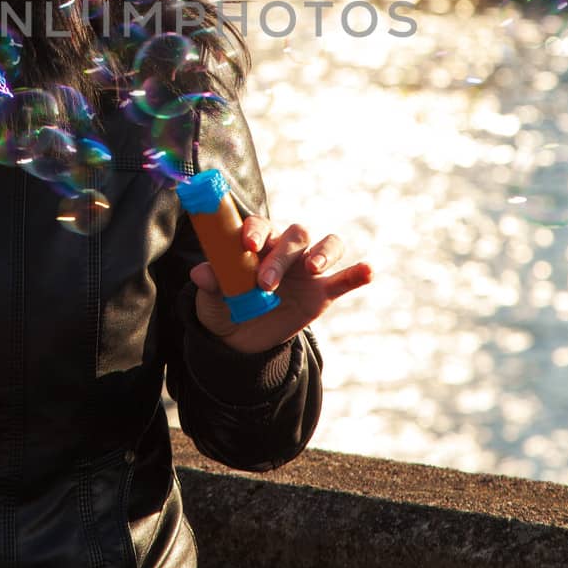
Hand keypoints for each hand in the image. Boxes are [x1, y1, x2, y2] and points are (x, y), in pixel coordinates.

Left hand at [189, 218, 373, 354]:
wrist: (242, 342)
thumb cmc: (226, 307)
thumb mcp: (212, 300)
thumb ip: (211, 283)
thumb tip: (200, 272)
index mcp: (258, 244)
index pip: (261, 226)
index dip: (257, 231)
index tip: (248, 245)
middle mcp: (286, 249)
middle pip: (294, 235)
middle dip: (281, 256)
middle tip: (265, 283)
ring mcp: (308, 269)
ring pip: (326, 245)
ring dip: (323, 253)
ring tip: (314, 268)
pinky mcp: (323, 292)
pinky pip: (344, 279)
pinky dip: (357, 273)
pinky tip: (368, 271)